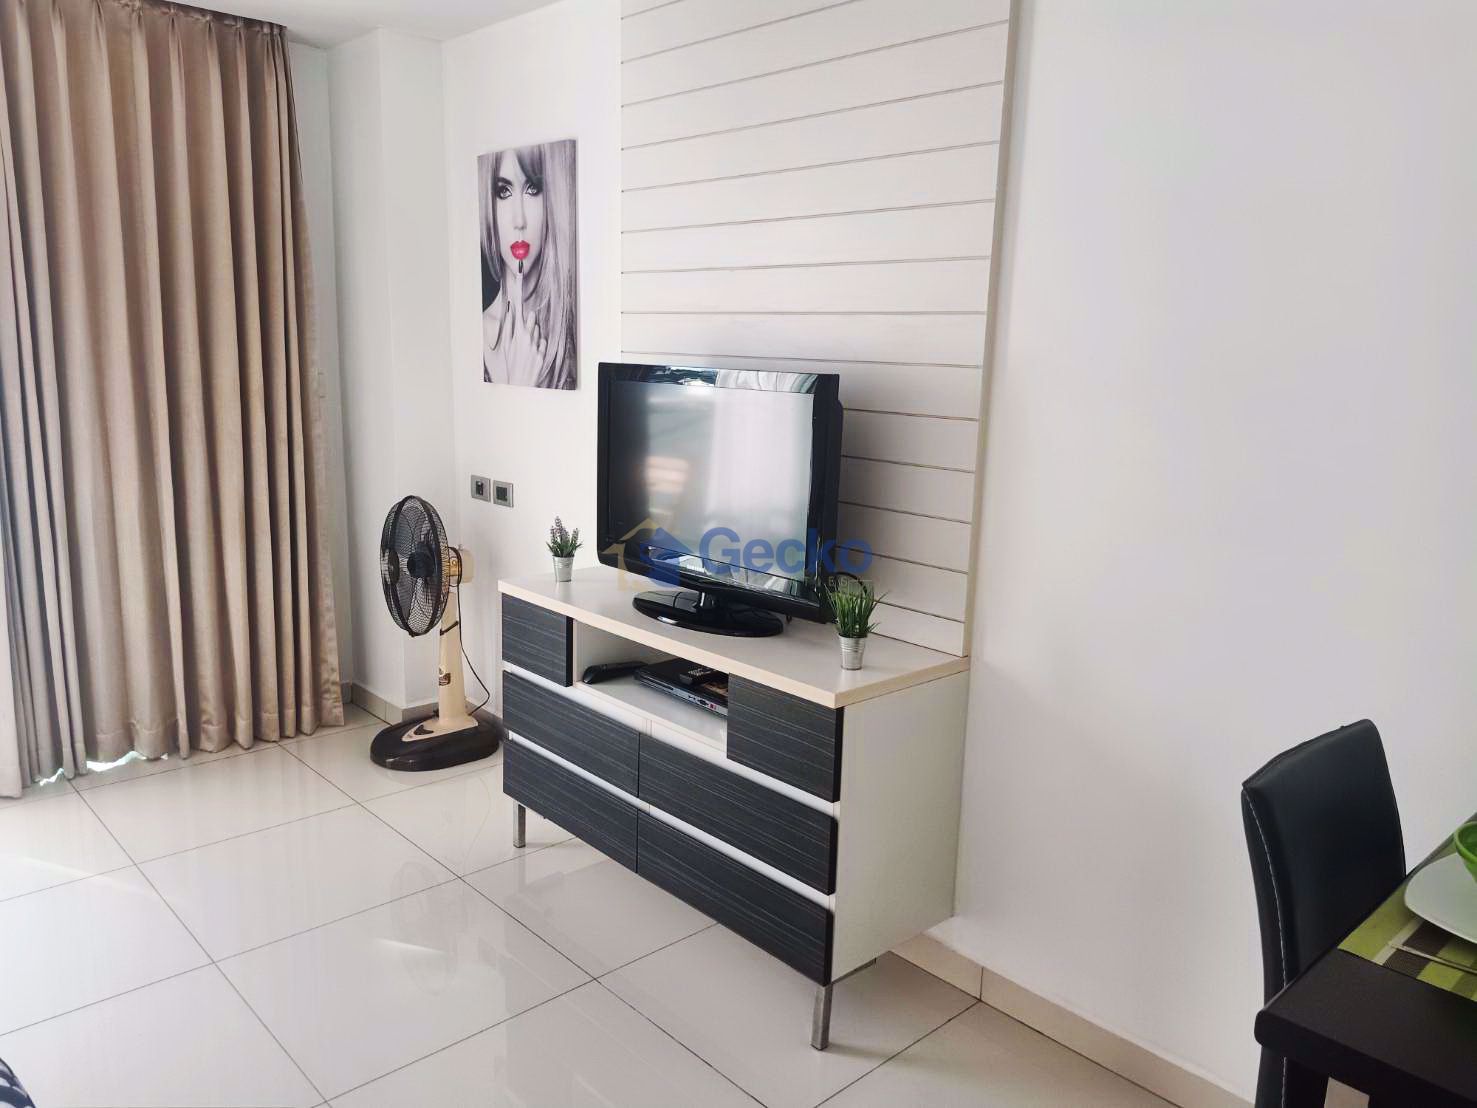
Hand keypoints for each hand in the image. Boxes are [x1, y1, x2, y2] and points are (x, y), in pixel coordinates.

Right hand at [499, 266, 546, 385]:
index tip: (518, 277)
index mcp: (515, 334)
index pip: (516, 308)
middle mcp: (526, 337)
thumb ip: (507, 328)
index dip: (517, 292)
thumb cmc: (511, 364)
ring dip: (533, 335)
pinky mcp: (543, 352)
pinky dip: (539, 345)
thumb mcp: (505, 346)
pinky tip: (533, 353)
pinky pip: (543, 342)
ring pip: (537, 331)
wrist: (520, 382)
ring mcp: (535, 345)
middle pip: (530, 319)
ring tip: (526, 348)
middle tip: (523, 331)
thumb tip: (510, 313)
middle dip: (528, 322)